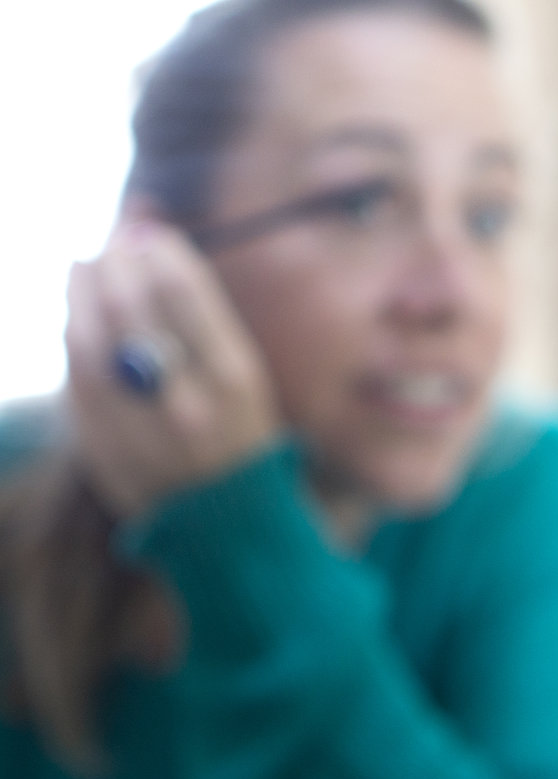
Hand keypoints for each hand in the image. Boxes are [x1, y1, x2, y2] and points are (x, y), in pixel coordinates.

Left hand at [64, 214, 278, 518]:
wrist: (228, 524)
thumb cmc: (242, 434)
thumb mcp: (244, 374)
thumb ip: (199, 311)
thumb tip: (152, 234)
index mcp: (234, 378)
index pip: (182, 290)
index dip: (156, 250)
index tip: (150, 234)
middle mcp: (186, 400)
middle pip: (128, 306)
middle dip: (113, 263)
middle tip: (111, 246)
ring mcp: (139, 426)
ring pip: (88, 338)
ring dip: (80, 292)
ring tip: (85, 270)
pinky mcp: (102, 445)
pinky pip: (73, 377)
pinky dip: (71, 335)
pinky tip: (78, 318)